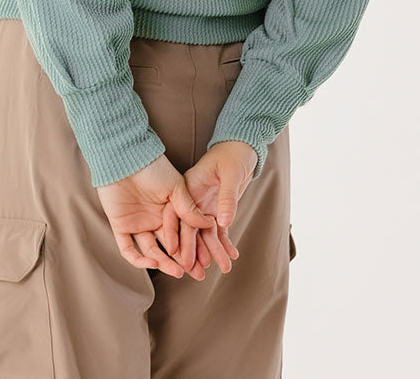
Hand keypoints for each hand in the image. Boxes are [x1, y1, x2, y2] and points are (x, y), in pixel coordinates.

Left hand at [96, 154, 217, 278]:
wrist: (125, 157)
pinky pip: (128, 249)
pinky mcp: (120, 226)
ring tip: (178, 271)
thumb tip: (210, 224)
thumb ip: (189, 208)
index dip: (194, 247)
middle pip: (169, 245)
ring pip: (151, 251)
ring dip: (164, 263)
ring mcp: (137, 223)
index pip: (182, 233)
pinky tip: (153, 263)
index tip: (205, 260)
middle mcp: (154, 218)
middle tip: (195, 273)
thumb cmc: (152, 166)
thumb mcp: (176, 186)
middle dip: (182, 261)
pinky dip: (139, 260)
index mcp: (168, 208)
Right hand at [172, 141, 256, 277]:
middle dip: (193, 252)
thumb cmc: (233, 154)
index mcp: (189, 188)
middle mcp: (194, 200)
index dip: (176, 235)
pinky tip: (231, 255)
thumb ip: (226, 197)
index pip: (178, 215)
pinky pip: (220, 231)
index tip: (178, 255)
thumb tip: (222, 222)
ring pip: (205, 234)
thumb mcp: (231, 173)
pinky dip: (225, 243)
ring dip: (212, 252)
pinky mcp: (217, 210)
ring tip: (223, 268)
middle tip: (195, 273)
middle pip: (190, 229)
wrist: (243, 147)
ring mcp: (205, 206)